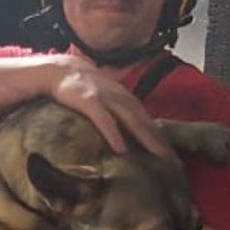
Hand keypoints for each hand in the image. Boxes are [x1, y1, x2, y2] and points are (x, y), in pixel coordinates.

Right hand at [47, 55, 176, 159]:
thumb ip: (114, 109)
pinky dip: (114, 134)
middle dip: (160, 140)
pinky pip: (105, 120)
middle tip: (172, 160)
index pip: (146, 118)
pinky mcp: (89, 101)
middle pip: (144, 120)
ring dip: (146, 137)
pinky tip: (121, 149)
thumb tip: (124, 132)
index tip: (171, 154)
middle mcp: (119, 96)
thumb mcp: (101, 96)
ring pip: (131, 119)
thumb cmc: (79, 85)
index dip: (160, 136)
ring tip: (158, 154)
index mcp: (122, 97)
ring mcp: (105, 98)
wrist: (57, 69)